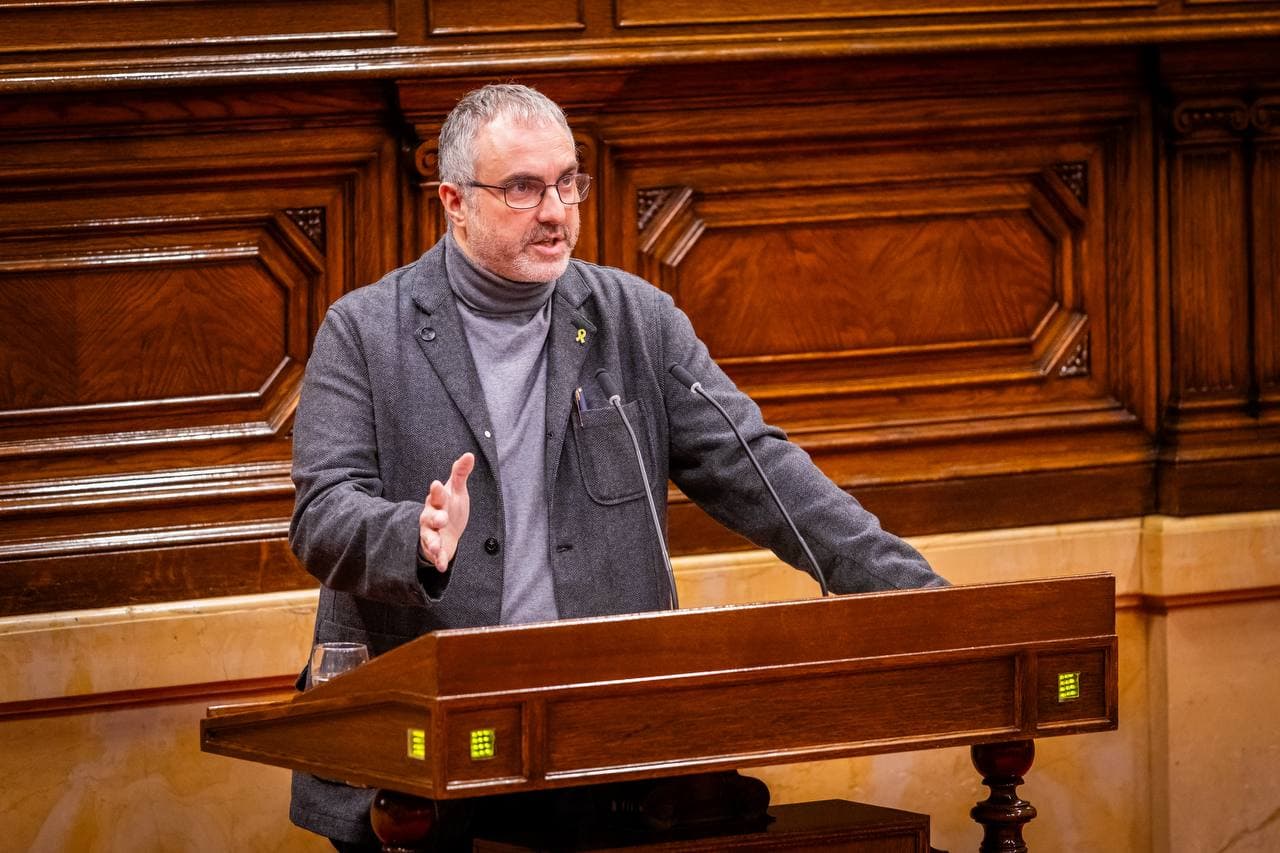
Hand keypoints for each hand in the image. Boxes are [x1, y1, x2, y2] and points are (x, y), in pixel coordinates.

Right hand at [418, 453, 474, 572]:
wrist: (447, 531)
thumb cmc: (450, 507)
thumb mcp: (456, 490)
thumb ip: (460, 474)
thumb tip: (469, 454)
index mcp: (437, 501)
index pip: (436, 494)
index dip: (436, 490)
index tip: (436, 484)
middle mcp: (430, 517)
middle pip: (430, 517)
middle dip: (435, 518)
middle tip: (442, 519)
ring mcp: (431, 534)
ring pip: (428, 537)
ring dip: (432, 542)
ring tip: (436, 547)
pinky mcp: (435, 550)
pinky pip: (435, 555)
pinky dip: (438, 560)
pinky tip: (442, 566)